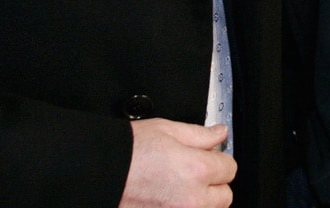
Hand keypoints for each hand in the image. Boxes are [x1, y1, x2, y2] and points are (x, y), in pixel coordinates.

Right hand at [119, 118, 234, 207]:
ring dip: (199, 201)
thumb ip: (199, 134)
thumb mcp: (167, 130)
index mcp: (197, 170)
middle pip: (224, 197)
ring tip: (178, 187)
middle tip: (194, 174)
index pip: (230, 168)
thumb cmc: (128, 151)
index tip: (210, 158)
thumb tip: (219, 133)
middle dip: (213, 184)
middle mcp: (192, 199)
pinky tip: (168, 198)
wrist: (100, 171)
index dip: (219, 159)